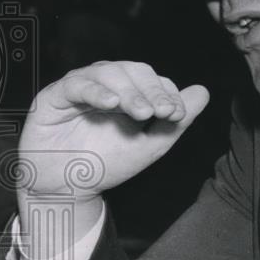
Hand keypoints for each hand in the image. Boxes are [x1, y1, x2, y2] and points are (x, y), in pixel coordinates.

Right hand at [18, 61, 208, 200]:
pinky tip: (110, 104)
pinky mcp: (56, 95)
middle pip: (134, 71)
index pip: (154, 82)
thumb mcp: (149, 146)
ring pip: (109, 72)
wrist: (67, 188)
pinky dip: (95, 90)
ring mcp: (82, 87)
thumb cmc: (105, 165)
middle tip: (162, 112)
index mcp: (130, 94)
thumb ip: (176, 122)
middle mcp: (107, 86)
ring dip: (129, 91)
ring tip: (141, 112)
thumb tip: (203, 92)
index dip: (167, 94)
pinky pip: (77, 84)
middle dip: (152, 90)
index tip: (176, 115)